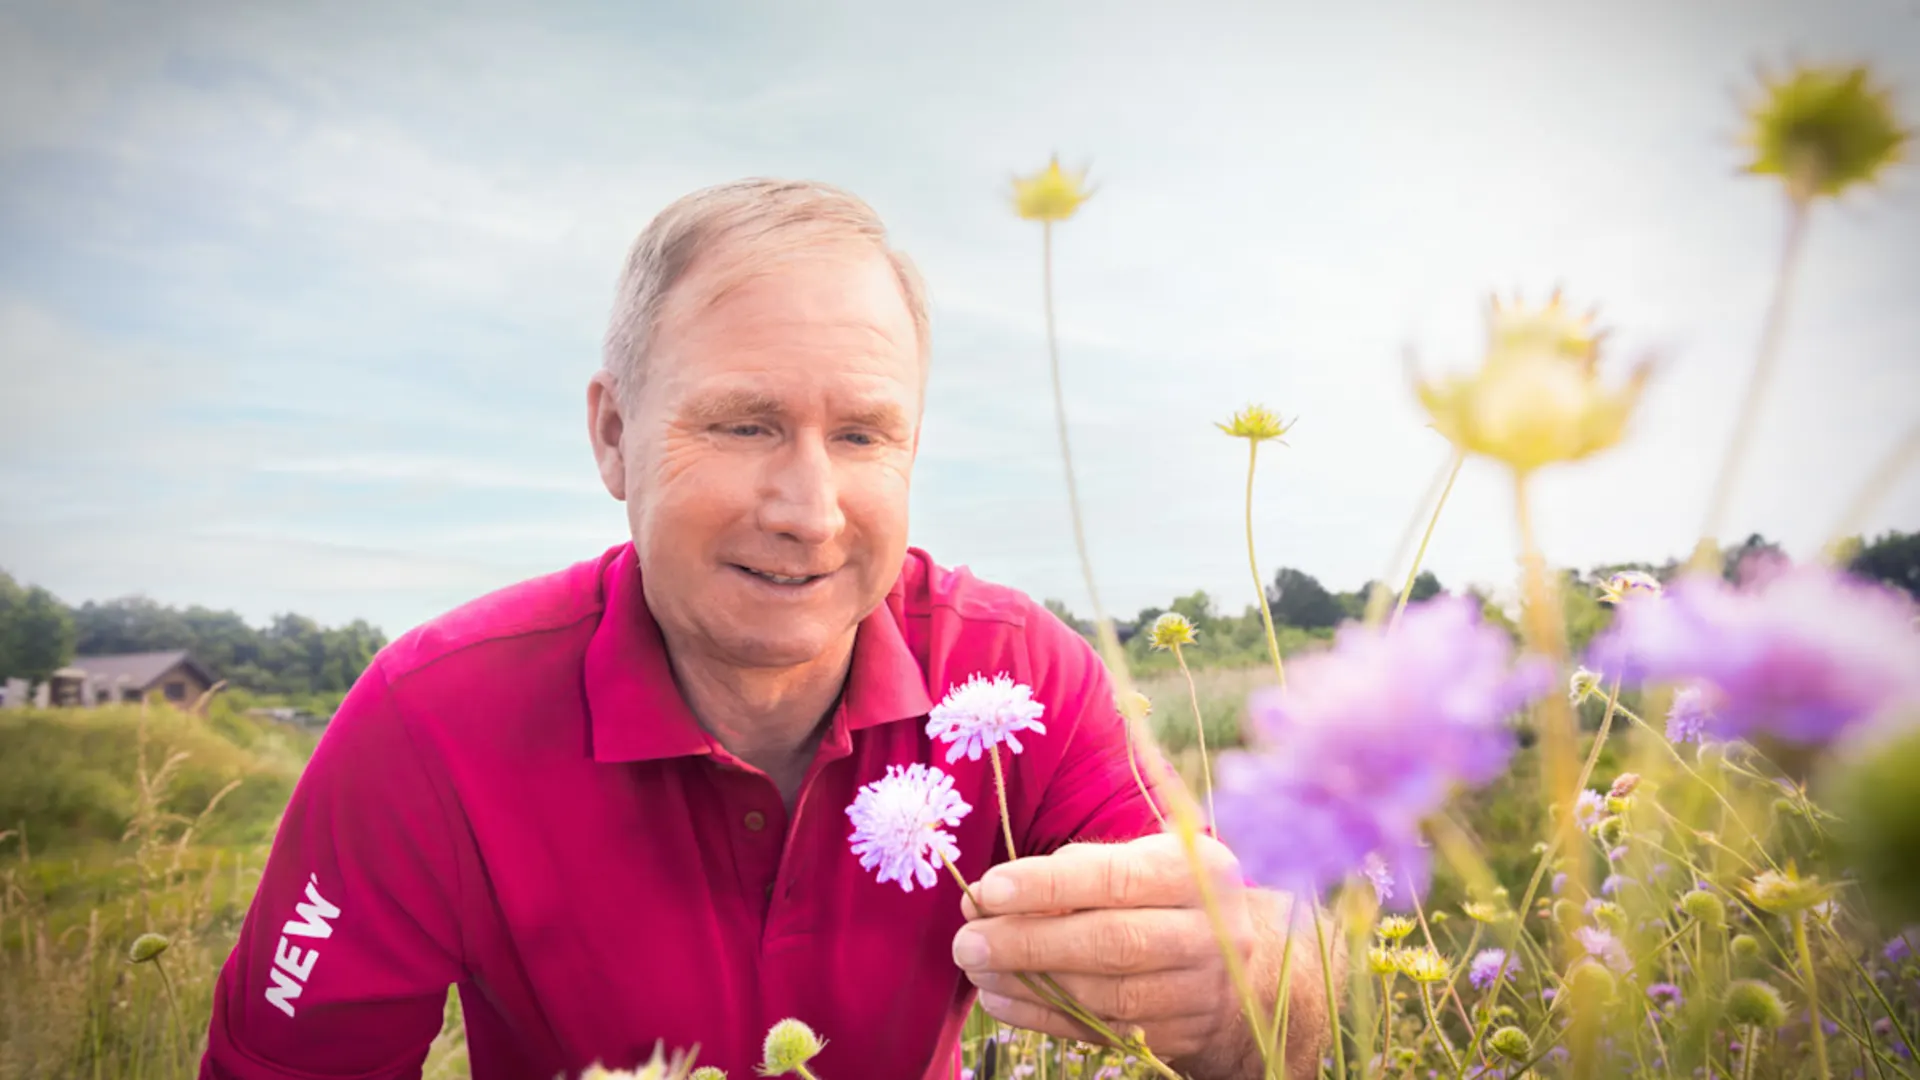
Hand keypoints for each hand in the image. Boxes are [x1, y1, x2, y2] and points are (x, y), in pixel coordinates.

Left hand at [951, 832, 1259, 1078]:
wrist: (1235, 966)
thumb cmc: (1163, 897)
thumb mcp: (1140, 862)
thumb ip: (1075, 870)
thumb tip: (990, 896)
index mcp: (1199, 872)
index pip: (1116, 878)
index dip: (1047, 886)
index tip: (988, 889)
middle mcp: (1208, 933)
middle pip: (1111, 942)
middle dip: (1028, 942)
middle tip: (967, 941)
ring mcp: (1197, 992)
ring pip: (1103, 994)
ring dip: (1028, 983)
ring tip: (976, 968)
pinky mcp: (1176, 1035)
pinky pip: (1099, 1029)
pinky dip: (1041, 1016)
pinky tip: (1000, 999)